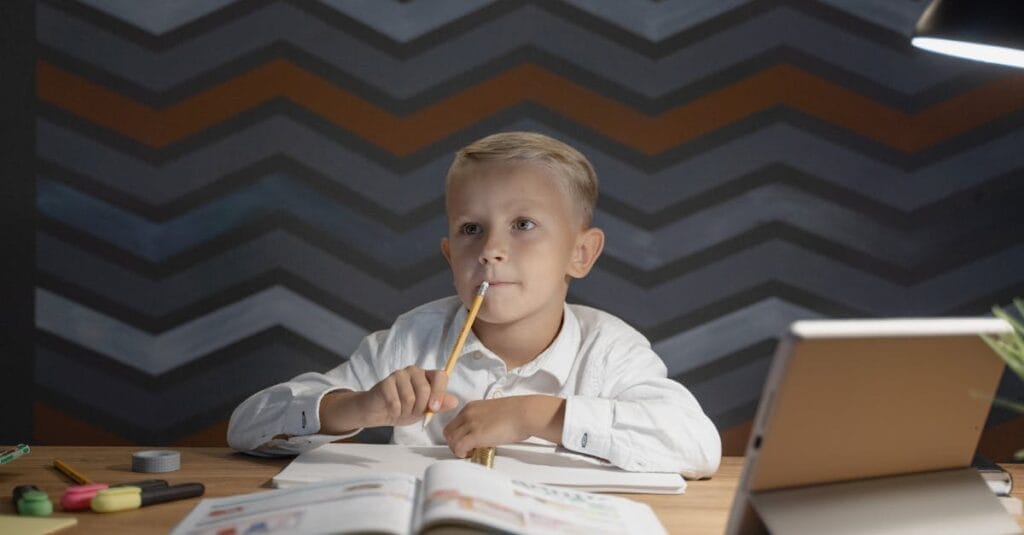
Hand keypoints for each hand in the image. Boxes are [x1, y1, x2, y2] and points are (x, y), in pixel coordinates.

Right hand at [359, 366, 459, 426]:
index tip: (434, 408)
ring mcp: (399, 375)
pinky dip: (395, 412)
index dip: (439, 393)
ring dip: (406, 411)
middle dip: (420, 408)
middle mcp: (414, 371)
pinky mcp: (385, 382)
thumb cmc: (404, 409)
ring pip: (410, 397)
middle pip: (425, 389)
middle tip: (413, 412)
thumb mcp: (425, 410)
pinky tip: (392, 410)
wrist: (380, 412)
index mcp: (427, 376)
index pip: (440, 376)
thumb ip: (439, 405)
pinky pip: (395, 402)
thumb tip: (455, 401)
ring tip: (402, 410)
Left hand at [443, 395, 565, 457]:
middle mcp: (468, 414)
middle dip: (454, 443)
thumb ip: (485, 420)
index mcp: (472, 407)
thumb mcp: (495, 412)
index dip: (458, 435)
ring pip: (451, 440)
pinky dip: (462, 454)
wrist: (524, 413)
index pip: (454, 423)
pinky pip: (458, 447)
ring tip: (470, 453)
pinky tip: (471, 454)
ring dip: (458, 450)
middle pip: (449, 432)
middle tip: (466, 450)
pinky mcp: (475, 435)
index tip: (465, 441)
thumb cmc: (517, 413)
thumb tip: (484, 432)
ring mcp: (470, 424)